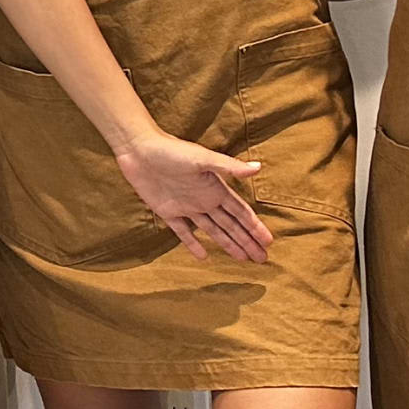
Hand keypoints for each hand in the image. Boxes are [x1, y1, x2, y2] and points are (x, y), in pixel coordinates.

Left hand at [114, 127, 273, 262]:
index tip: (269, 242)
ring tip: (243, 258)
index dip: (255, 227)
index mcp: (215, 188)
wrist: (139, 150)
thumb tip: (258, 167)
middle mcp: (204, 200)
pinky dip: (193, 244)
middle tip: (262, 258)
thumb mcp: (202, 158)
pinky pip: (183, 232)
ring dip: (228, 244)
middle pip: (231, 225)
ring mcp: (187, 207)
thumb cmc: (171, 150)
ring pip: (213, 231)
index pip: (241, 213)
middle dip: (247, 241)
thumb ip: (229, 167)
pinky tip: (204, 256)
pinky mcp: (167, 212)